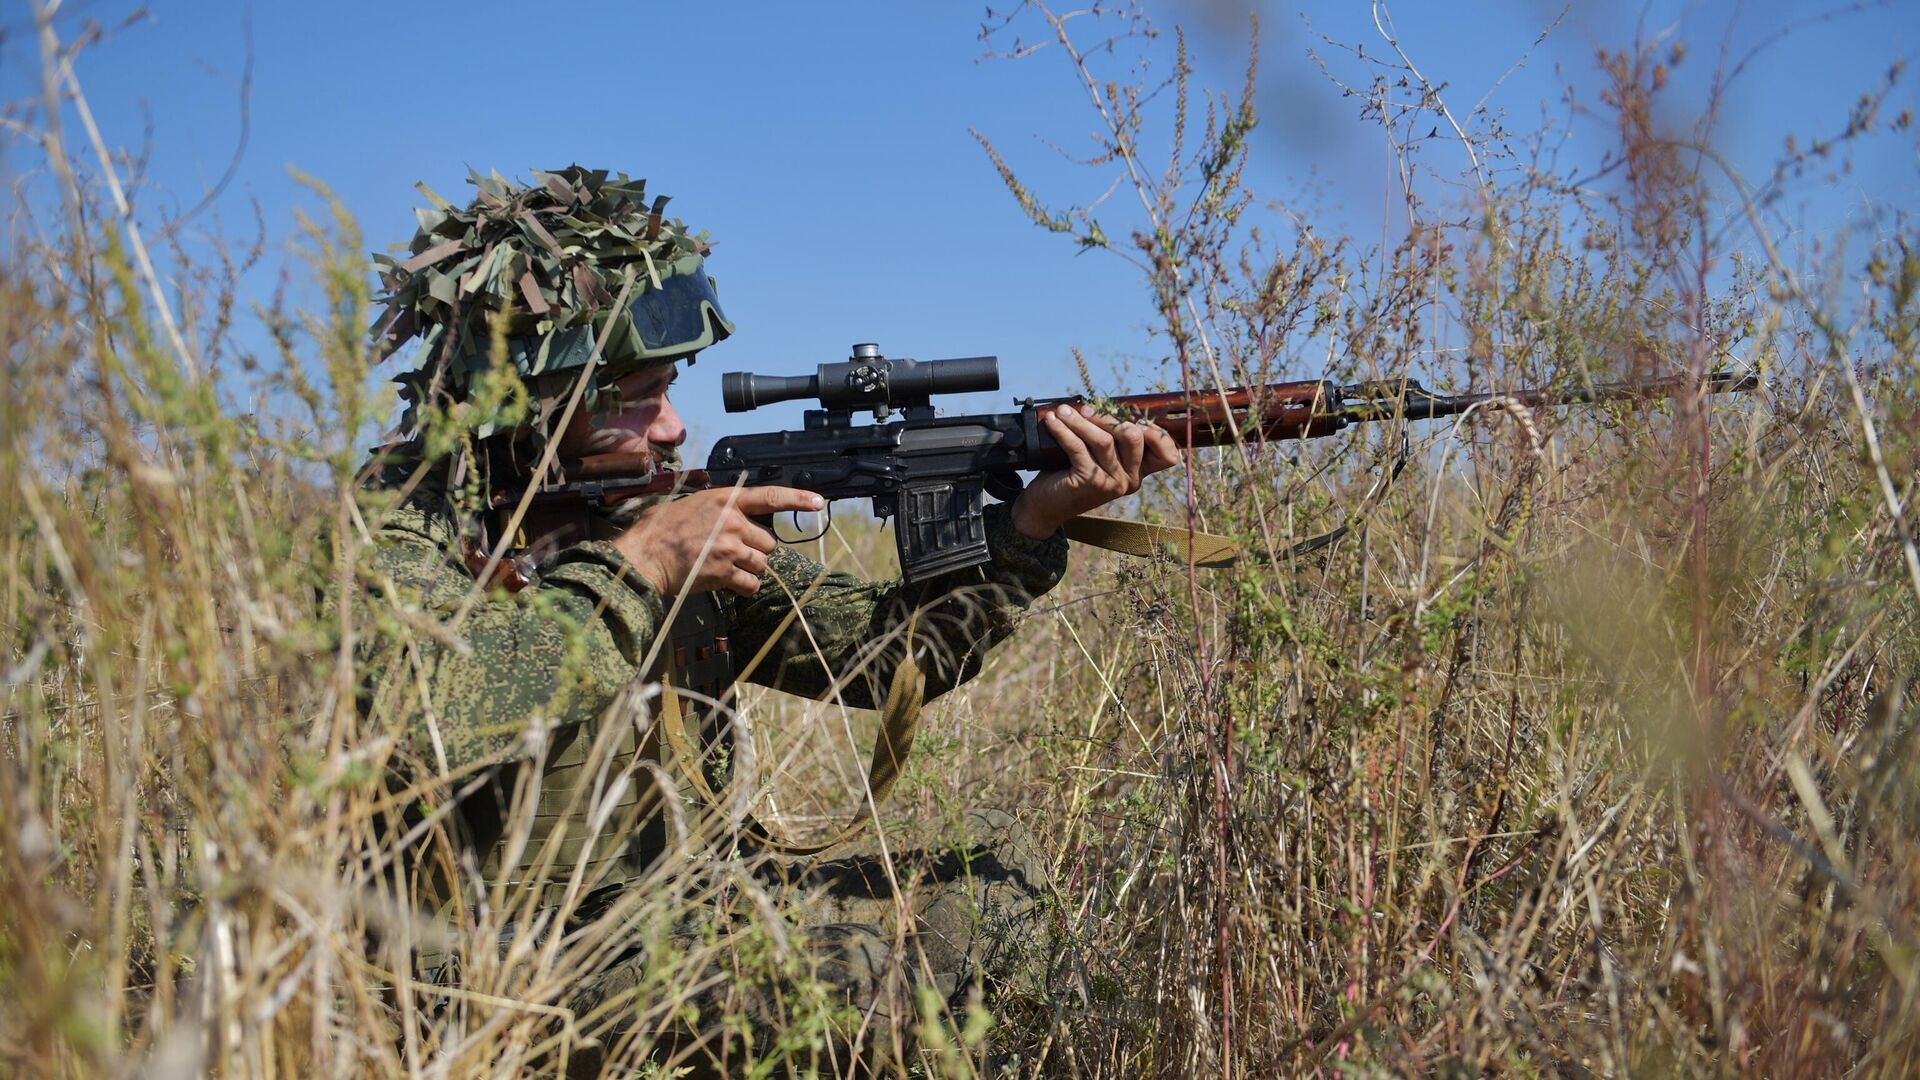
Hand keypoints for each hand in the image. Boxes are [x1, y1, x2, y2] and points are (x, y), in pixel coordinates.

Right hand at [613, 486, 823, 596]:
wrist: (644, 557)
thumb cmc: (659, 531)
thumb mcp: (689, 505)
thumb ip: (717, 508)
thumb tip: (732, 515)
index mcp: (725, 499)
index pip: (770, 496)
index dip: (797, 500)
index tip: (818, 502)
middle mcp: (732, 521)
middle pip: (768, 542)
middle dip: (755, 550)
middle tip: (730, 553)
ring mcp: (730, 547)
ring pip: (761, 564)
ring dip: (748, 569)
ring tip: (722, 567)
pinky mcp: (725, 571)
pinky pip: (751, 584)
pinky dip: (743, 587)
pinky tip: (725, 583)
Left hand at [1011, 404, 1182, 538]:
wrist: (1046, 506)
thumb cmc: (1071, 474)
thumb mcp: (1097, 455)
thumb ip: (1109, 437)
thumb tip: (1103, 404)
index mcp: (1138, 471)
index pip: (1167, 455)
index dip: (1158, 434)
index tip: (1133, 417)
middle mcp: (1130, 479)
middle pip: (1134, 437)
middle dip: (1109, 418)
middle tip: (1085, 410)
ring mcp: (1111, 482)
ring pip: (1104, 440)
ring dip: (1080, 420)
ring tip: (1062, 411)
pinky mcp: (1090, 482)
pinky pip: (1078, 447)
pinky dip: (1063, 431)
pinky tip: (1052, 422)